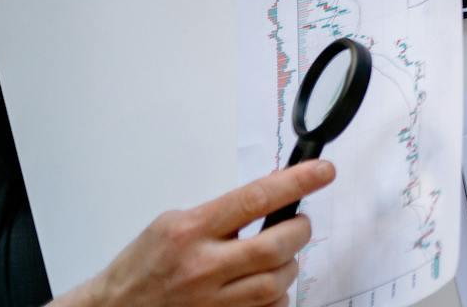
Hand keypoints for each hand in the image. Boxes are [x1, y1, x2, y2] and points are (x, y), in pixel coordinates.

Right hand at [58, 161, 333, 306]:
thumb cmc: (143, 265)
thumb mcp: (174, 223)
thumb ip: (221, 212)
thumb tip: (270, 195)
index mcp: (191, 231)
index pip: (255, 198)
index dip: (296, 182)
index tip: (323, 172)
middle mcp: (202, 267)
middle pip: (275, 247)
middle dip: (299, 231)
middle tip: (299, 224)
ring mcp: (211, 302)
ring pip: (276, 283)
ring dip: (288, 266)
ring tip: (278, 257)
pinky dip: (276, 297)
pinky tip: (264, 287)